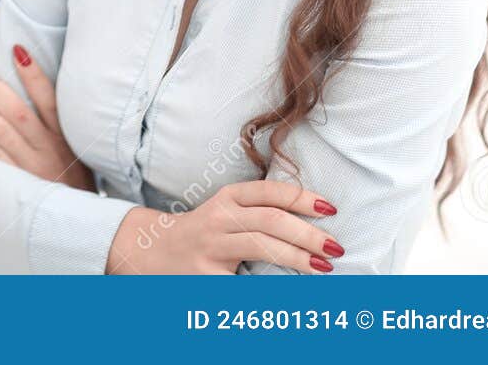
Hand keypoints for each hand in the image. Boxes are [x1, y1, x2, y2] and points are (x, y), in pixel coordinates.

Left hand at [0, 45, 93, 191]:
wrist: (87, 226)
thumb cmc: (75, 183)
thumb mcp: (78, 152)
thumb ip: (59, 126)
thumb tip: (34, 89)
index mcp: (67, 138)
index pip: (50, 99)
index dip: (33, 73)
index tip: (16, 49)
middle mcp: (51, 151)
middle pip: (18, 112)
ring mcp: (34, 169)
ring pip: (3, 132)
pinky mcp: (19, 186)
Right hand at [106, 180, 344, 273]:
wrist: (152, 251)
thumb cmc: (203, 232)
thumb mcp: (226, 211)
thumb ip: (259, 211)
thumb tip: (313, 223)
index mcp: (226, 198)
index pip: (268, 192)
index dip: (301, 197)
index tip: (330, 208)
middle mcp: (218, 218)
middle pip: (270, 220)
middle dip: (308, 234)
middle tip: (336, 247)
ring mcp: (211, 247)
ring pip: (261, 246)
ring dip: (298, 258)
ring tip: (324, 268)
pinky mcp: (207, 275)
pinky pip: (246, 282)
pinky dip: (272, 289)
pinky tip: (293, 295)